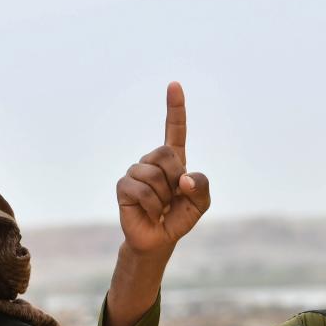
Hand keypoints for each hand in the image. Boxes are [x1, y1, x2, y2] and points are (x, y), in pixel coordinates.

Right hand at [116, 82, 210, 257]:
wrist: (159, 240)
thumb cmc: (179, 217)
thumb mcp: (201, 203)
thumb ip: (202, 186)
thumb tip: (183, 179)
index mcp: (173, 160)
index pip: (174, 129)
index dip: (175, 108)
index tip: (174, 85)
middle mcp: (152, 162)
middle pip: (165, 153)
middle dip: (175, 177)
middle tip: (173, 197)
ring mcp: (136, 172)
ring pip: (154, 174)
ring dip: (164, 197)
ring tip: (161, 207)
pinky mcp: (123, 186)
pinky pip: (142, 190)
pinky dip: (152, 205)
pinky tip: (151, 212)